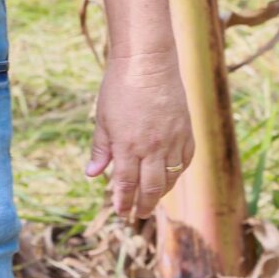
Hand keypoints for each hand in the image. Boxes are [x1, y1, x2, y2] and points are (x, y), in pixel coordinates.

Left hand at [87, 49, 194, 220]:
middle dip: (142, 205)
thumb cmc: (119, 87)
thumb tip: (92, 174)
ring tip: (151, 200)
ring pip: (169, 178)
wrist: (148, 63)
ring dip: (160, 193)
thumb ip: (101, 148)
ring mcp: (172, 140)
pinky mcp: (186, 131)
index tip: (121, 211)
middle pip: (150, 188)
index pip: (126, 184)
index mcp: (128, 146)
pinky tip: (170, 177)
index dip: (123, 201)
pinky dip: (177, 173)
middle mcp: (152, 148)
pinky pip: (184, 161)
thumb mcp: (103, 118)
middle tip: (137, 214)